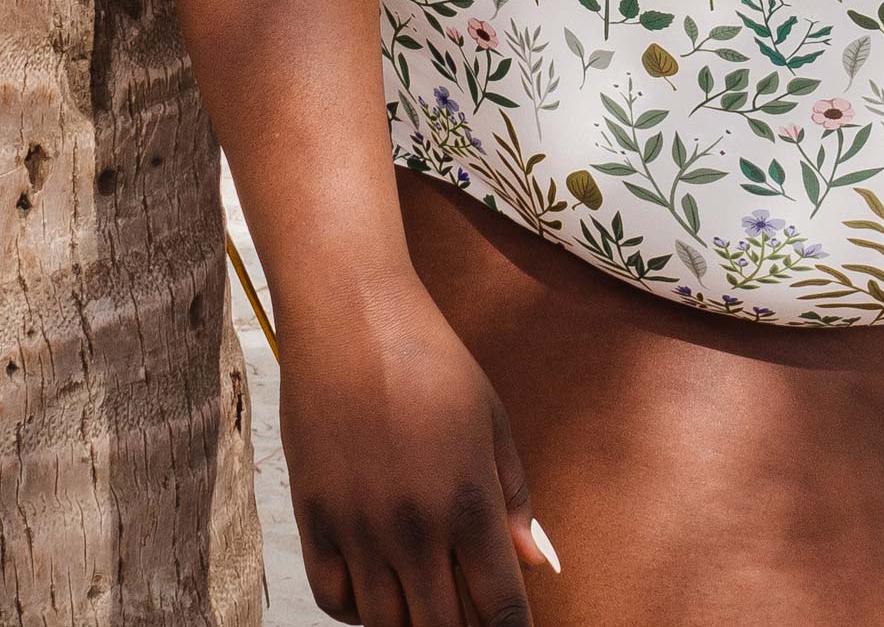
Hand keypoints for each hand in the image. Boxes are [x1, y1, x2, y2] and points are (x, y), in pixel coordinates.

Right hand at [277, 273, 558, 623]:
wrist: (351, 318)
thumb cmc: (431, 359)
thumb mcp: (491, 419)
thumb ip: (515, 498)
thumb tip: (538, 563)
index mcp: (469, 501)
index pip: (499, 607)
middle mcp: (414, 527)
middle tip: (472, 615)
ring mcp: (359, 528)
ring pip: (387, 625)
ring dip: (414, 623)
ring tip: (430, 603)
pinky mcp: (314, 519)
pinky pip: (334, 598)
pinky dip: (359, 610)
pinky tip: (380, 589)